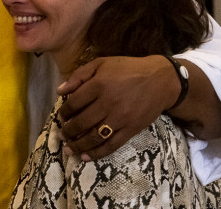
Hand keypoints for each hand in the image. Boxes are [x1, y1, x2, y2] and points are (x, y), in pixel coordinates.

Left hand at [55, 55, 175, 160]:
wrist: (160, 80)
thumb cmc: (128, 69)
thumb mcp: (101, 63)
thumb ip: (79, 75)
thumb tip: (59, 90)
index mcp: (99, 84)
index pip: (75, 103)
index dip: (64, 112)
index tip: (61, 117)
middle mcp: (108, 103)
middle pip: (82, 122)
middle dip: (68, 131)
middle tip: (61, 135)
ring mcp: (120, 118)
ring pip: (95, 137)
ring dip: (79, 145)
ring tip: (69, 149)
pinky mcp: (131, 129)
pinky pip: (112, 145)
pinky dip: (98, 153)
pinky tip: (87, 156)